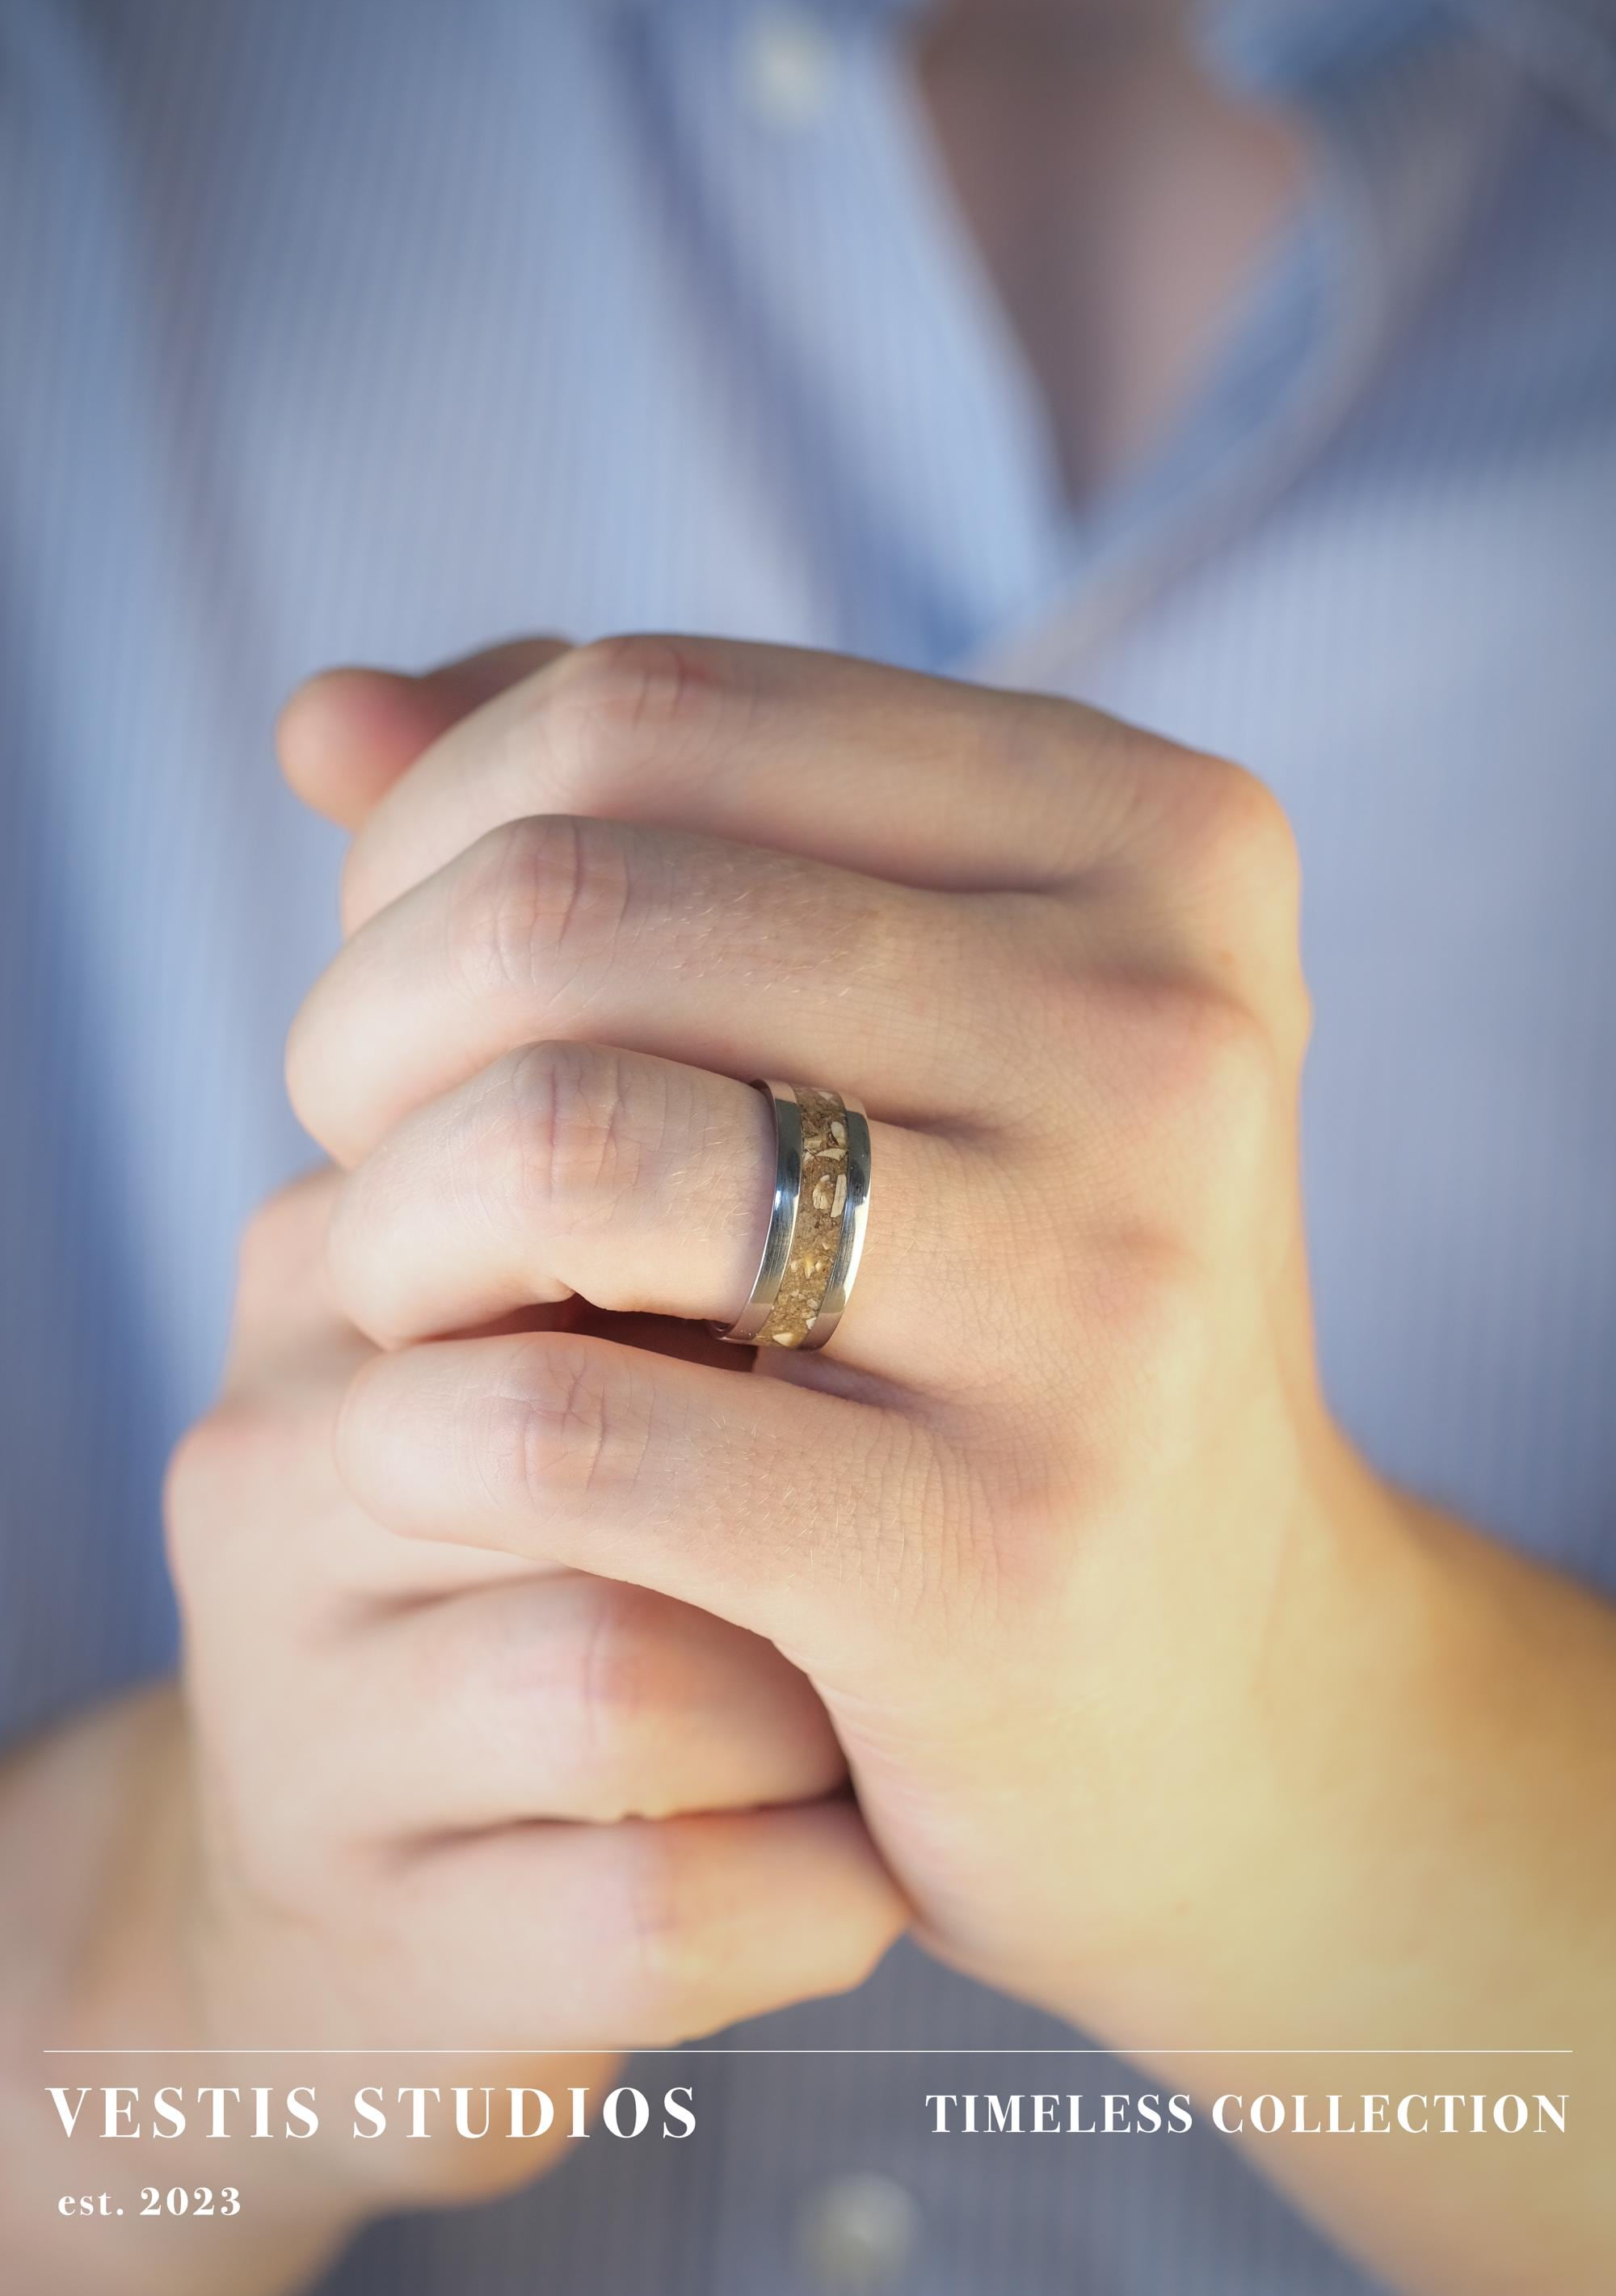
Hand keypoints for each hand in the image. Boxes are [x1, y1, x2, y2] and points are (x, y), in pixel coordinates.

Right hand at [152, 1165, 898, 2231]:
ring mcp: (300, 1737)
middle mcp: (273, 1485)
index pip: (565, 1176)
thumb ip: (670, 1204)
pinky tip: (863, 1864)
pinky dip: (816, 1891)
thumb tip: (898, 1077)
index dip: (773, 1266)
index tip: (870, 1339)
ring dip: (817, 1707)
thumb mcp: (553, 1347)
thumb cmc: (536, 1575)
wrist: (346, 1910)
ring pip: (623, 1677)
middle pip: (599, 1419)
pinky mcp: (388, 1960)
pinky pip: (657, 1910)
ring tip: (871, 1710)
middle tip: (904, 1527)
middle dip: (812, 1486)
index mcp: (326, 1277)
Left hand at [281, 634, 1615, 2293]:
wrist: (1220, 1697)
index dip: (435, 841)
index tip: (417, 984)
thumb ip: (627, 833)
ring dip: (387, 1227)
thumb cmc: (996, 1312)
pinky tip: (427, 1457)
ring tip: (409, 1299)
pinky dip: (416, 1433)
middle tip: (372, 1159)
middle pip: (569, 909)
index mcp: (1157, 841)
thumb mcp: (889, 1024)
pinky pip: (562, 1429)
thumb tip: (318, 719)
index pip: (646, 711)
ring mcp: (1107, 1296)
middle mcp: (1169, 1032)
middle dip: (372, 1032)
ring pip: (553, 1141)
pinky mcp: (998, 1555)